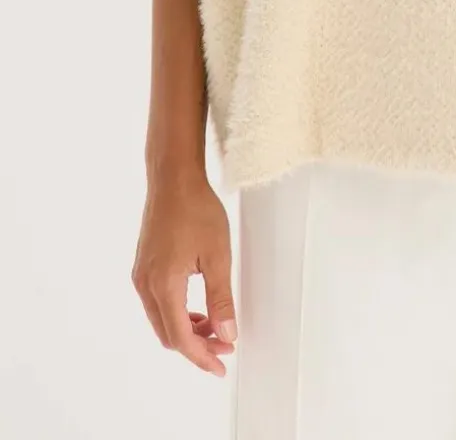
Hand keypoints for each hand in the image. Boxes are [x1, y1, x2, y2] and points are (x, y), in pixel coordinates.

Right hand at [131, 169, 237, 376]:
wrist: (173, 178)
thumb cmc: (197, 210)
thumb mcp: (217, 255)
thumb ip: (221, 298)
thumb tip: (227, 333)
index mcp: (163, 285)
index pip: (181, 337)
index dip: (201, 356)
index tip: (221, 365)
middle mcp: (145, 285)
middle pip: (168, 334)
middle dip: (196, 346)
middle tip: (224, 346)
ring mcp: (141, 276)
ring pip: (161, 320)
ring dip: (187, 331)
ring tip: (215, 328)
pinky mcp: (143, 267)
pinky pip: (157, 304)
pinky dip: (177, 314)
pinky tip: (198, 309)